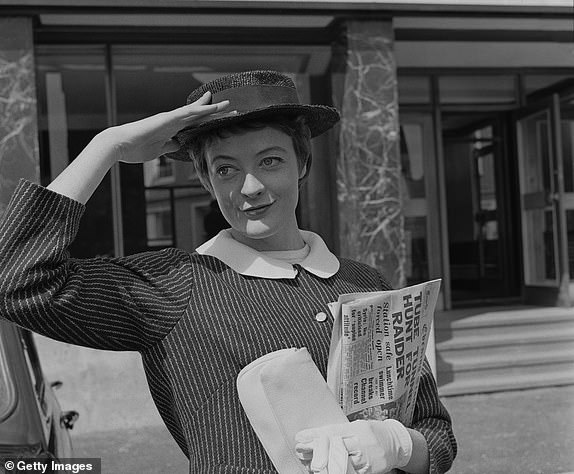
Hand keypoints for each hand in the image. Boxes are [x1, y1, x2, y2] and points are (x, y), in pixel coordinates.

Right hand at [103, 91, 229, 163]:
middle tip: (233, 109)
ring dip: (212, 108)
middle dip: (216, 113)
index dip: (208, 120)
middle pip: (199, 115)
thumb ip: (169, 146)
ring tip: (228, 105)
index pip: (194, 123)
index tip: (221, 117)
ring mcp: (170, 119)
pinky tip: (212, 108)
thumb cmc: (134, 149)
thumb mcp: (158, 150)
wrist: (118, 145)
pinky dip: (200, 110)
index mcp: (171, 129)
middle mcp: (172, 121)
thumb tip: (178, 145)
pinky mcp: (166, 120)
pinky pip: (186, 113)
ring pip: (196, 111)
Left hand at [295, 419, 412, 473]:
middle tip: (300, 449)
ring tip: (307, 461)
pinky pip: (347, 473)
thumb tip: (318, 434)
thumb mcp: (358, 426)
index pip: (333, 432)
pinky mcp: (367, 472)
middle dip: (315, 450)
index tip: (300, 436)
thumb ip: (341, 430)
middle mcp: (362, 445)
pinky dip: (332, 472)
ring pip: (338, 463)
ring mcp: (365, 461)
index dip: (315, 435)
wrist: (396, 445)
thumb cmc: (374, 433)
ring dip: (321, 463)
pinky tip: (322, 470)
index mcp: (359, 430)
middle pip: (334, 448)